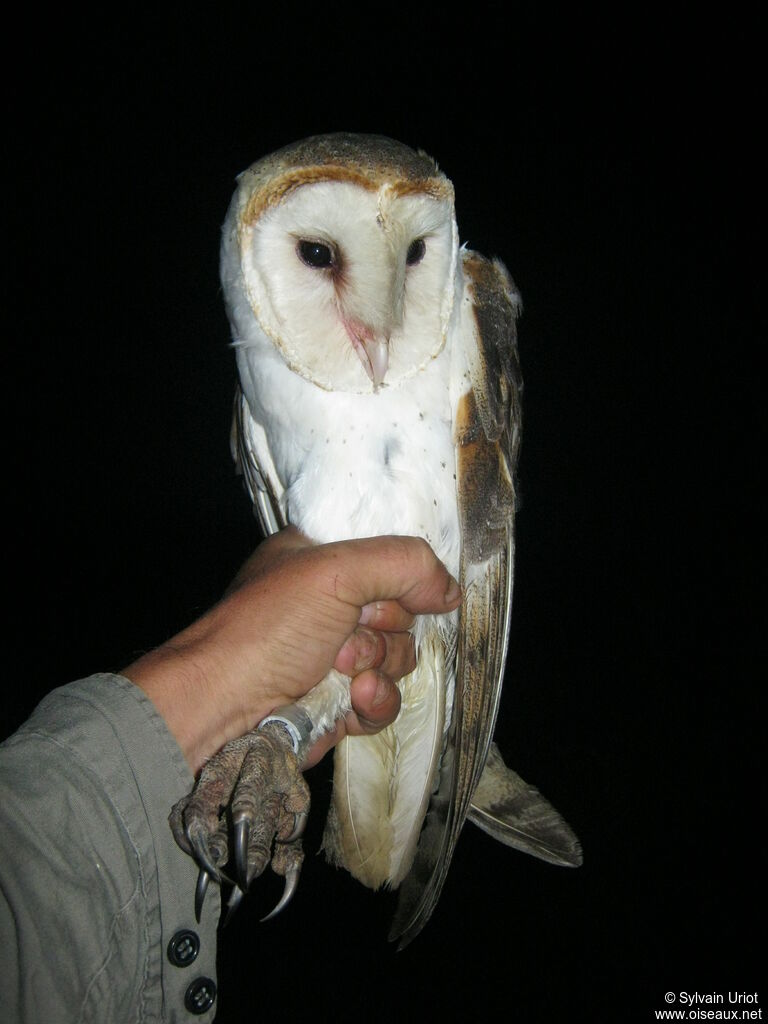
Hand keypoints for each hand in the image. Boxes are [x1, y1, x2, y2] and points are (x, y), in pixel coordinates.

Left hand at [123, 528, 461, 772]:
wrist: (224, 709)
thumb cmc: (268, 628)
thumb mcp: (335, 571)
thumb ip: (403, 564)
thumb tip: (451, 591)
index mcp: (320, 559)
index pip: (388, 556)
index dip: (400, 575)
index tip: (393, 588)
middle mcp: (330, 604)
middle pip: (403, 611)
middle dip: (383, 627)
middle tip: (349, 631)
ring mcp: (336, 655)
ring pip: (400, 658)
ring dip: (377, 666)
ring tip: (338, 669)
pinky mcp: (341, 702)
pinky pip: (387, 699)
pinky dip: (374, 701)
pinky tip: (351, 699)